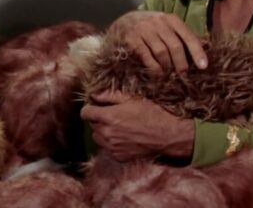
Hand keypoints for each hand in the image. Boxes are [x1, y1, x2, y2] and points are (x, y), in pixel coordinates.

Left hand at [80, 91, 194, 160]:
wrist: (166, 136)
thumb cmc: (151, 114)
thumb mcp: (133, 99)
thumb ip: (111, 96)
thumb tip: (94, 95)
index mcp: (108, 116)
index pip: (85, 113)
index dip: (90, 108)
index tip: (98, 107)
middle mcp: (106, 133)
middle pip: (92, 125)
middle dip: (99, 120)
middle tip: (114, 116)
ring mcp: (111, 147)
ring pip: (98, 138)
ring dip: (104, 132)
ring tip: (120, 128)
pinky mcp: (118, 156)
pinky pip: (108, 148)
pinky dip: (112, 144)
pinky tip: (126, 139)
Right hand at [108, 11, 207, 72]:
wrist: (122, 22)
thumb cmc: (151, 28)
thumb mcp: (167, 26)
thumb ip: (183, 35)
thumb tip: (206, 47)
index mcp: (171, 19)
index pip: (188, 36)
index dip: (197, 52)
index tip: (204, 66)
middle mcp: (158, 22)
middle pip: (176, 46)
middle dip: (182, 64)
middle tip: (184, 76)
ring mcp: (144, 30)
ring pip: (162, 52)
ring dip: (167, 67)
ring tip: (169, 75)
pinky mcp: (132, 39)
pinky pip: (147, 57)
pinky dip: (154, 68)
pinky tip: (157, 74)